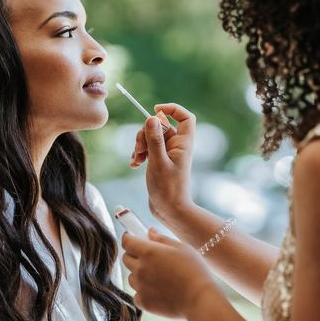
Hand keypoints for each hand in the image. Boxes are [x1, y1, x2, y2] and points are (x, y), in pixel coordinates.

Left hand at [121, 228, 216, 318]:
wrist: (199, 298)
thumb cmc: (194, 270)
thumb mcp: (182, 248)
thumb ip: (162, 239)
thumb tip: (150, 233)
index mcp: (149, 252)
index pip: (127, 242)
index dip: (128, 238)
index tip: (131, 237)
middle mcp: (140, 269)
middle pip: (126, 259)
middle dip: (133, 254)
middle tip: (147, 256)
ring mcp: (140, 287)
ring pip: (131, 277)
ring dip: (138, 274)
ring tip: (156, 276)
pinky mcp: (144, 302)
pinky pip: (137, 294)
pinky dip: (143, 292)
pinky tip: (157, 290)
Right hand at [130, 103, 195, 223]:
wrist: (169, 211)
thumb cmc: (168, 189)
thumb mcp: (158, 162)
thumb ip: (155, 140)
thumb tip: (152, 117)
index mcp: (183, 144)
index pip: (185, 117)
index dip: (172, 109)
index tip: (155, 111)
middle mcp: (177, 146)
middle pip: (160, 126)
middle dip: (145, 134)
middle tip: (140, 150)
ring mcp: (167, 154)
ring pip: (150, 137)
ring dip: (140, 145)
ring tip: (136, 160)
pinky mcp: (159, 161)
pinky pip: (147, 149)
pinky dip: (139, 154)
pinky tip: (135, 164)